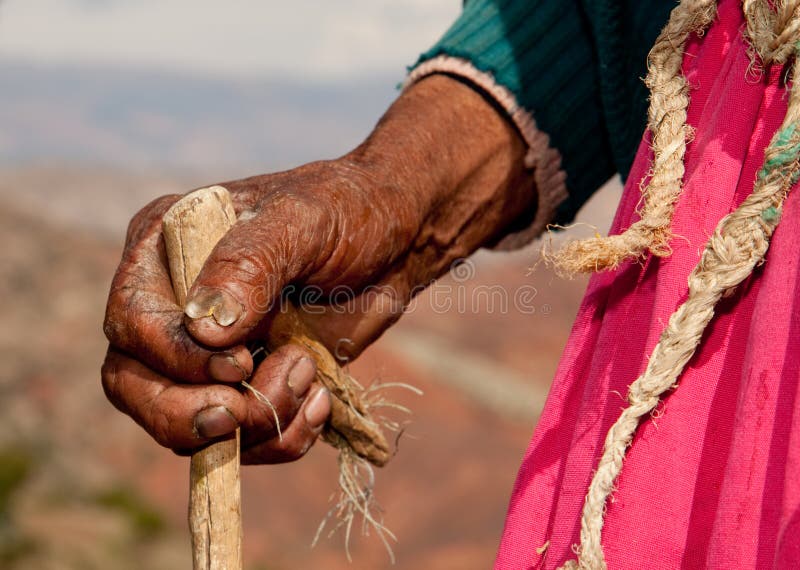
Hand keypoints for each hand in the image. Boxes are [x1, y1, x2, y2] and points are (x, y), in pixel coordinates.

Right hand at [101, 74, 535, 462]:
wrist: (396, 239)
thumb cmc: (346, 211)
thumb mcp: (302, 220)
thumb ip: (249, 261)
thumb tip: (203, 328)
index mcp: (166, 250)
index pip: (132, 322)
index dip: (174, 358)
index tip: (238, 364)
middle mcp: (175, 305)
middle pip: (135, 385)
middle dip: (189, 415)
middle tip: (246, 413)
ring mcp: (210, 352)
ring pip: (187, 423)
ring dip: (251, 426)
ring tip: (309, 380)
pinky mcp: (249, 385)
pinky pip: (242, 439)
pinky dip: (280, 438)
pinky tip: (321, 401)